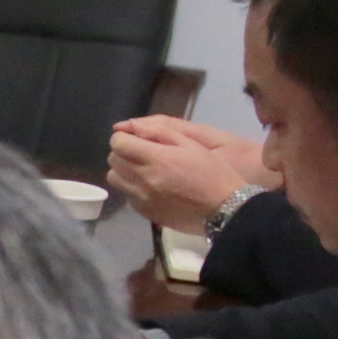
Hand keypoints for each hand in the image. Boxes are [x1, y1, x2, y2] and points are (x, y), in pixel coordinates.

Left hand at [102, 117, 267, 234]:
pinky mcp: (144, 212)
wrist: (224, 210)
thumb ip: (160, 132)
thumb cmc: (212, 172)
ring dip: (123, 169)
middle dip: (123, 151)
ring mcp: (142, 198)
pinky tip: (150, 185)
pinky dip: (132, 187)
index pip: (119, 143)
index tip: (133, 138)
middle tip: (140, 151)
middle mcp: (143, 179)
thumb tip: (132, 126)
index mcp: (156, 159)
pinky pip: (126, 194)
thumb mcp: (191, 144)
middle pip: (113, 160)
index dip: (123, 137)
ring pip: (114, 178)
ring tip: (142, 168)